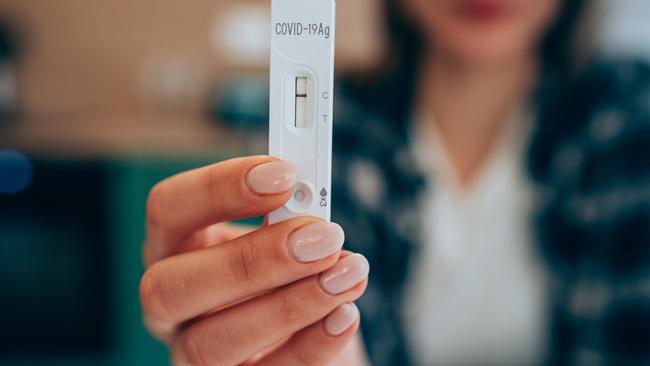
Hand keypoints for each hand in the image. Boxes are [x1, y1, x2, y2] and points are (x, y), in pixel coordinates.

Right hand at [140, 156, 369, 364]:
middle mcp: (169, 305)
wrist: (302, 334)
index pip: (167, 209)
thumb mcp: (281, 235)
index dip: (219, 187)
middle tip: (323, 238)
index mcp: (174, 247)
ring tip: (348, 273)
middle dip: (252, 259)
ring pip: (209, 343)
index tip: (285, 173)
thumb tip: (311, 200)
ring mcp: (191, 354)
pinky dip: (310, 346)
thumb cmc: (283, 272)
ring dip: (289, 306)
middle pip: (170, 287)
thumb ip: (287, 217)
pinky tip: (345, 314)